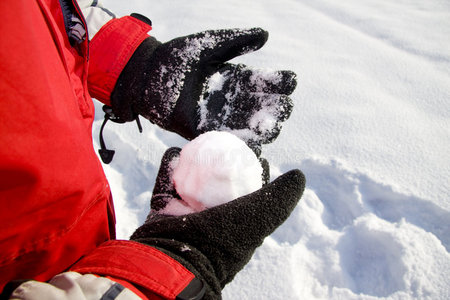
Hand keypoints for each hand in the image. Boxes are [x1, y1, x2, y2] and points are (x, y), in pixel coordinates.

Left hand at [111, 24, 296, 149]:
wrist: (146, 75)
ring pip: (248, 126)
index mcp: (233, 79)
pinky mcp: (203, 131)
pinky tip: (256, 144)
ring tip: (274, 126)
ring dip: (263, 128)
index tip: (289, 81)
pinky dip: (241, 143)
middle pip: (260, 107)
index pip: (262, 83)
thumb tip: (266, 34)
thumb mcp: (209, 45)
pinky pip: (226, 139)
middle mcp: (229, 99)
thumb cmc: (175, 57)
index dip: (278, 82)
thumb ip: (236, 41)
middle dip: (276, 108)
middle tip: (285, 106)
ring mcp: (217, 116)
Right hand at [131, 148, 304, 298]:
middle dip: (220, 163)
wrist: (177, 258)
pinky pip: (167, 182)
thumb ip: (280, 196)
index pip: (247, 188)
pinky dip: (170, 166)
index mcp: (235, 219)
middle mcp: (211, 217)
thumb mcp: (262, 215)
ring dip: (194, 162)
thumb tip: (299, 175)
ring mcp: (185, 214)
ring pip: (191, 181)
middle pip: (217, 182)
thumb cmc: (224, 238)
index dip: (251, 169)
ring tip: (199, 142)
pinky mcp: (163, 211)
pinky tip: (176, 151)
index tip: (251, 151)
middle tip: (221, 141)